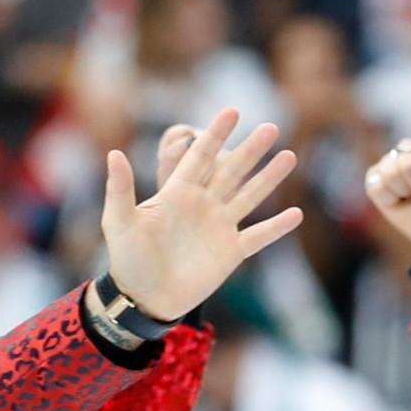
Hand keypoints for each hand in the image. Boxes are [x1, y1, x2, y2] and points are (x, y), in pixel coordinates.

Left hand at [98, 103, 302, 320]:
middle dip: (250, 150)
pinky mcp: (230, 253)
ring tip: (289, 157)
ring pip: (249, 197)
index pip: (200, 157)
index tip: (232, 111)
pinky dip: (276, 227)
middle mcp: (203, 205)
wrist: (143, 299)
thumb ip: (120, 189)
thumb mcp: (120, 222)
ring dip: (269, 178)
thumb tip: (114, 153)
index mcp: (178, 193)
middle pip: (231, 171)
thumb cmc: (127, 260)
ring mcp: (219, 228)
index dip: (215, 135)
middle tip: (271, 127)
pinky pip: (258, 237)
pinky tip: (296, 214)